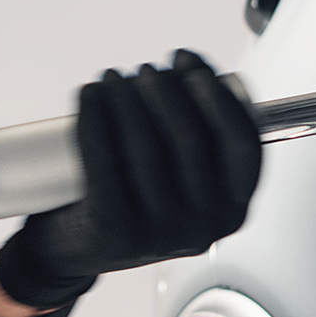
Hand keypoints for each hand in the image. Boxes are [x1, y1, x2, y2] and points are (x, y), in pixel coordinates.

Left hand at [0, 51, 261, 310]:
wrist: (74, 250)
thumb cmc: (133, 199)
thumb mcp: (182, 178)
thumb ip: (201, 134)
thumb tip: (187, 66)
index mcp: (231, 211)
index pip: (241, 144)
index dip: (218, 96)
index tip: (190, 66)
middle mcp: (203, 228)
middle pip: (190, 137)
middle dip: (165, 89)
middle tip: (144, 70)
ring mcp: (160, 234)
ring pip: (144, 144)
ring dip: (125, 97)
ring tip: (111, 79)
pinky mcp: (114, 231)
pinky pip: (103, 159)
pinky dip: (93, 117)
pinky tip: (89, 96)